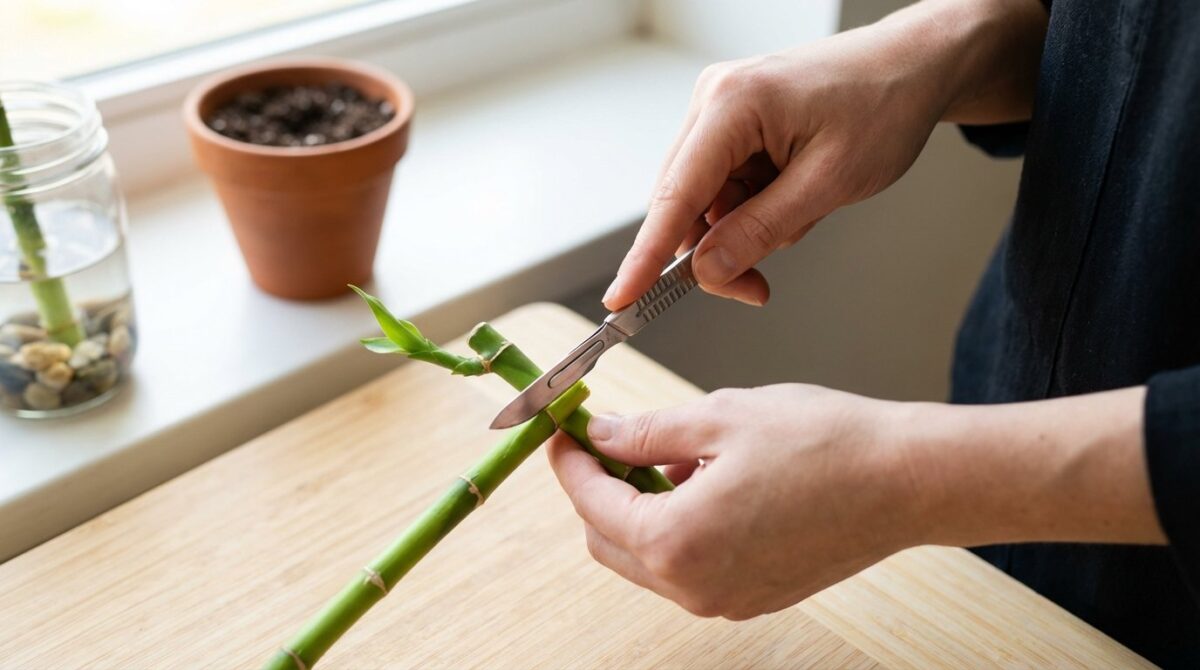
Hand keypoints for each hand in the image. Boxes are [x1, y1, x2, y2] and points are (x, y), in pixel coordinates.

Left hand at [547, 384, 1163, 619]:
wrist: (907, 482)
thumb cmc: (826, 444)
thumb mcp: (719, 417)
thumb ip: (645, 431)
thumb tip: (600, 434)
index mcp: (677, 542)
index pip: (591, 504)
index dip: (570, 462)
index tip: (566, 430)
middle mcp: (694, 587)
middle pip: (609, 540)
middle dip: (598, 488)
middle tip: (609, 438)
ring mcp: (725, 601)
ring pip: (647, 558)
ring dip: (639, 508)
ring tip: (670, 453)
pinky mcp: (752, 598)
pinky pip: (689, 567)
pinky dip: (677, 527)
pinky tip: (703, 481)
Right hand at [602, 0, 1047, 309]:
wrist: (915, 65)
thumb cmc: (883, 106)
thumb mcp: (829, 183)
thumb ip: (761, 230)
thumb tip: (707, 270)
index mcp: (732, 104)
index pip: (675, 196)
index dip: (646, 258)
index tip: (622, 301)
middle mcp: (713, 101)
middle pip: (683, 205)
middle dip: (717, 252)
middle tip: (758, 289)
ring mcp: (719, 110)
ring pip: (703, 203)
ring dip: (742, 229)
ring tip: (802, 214)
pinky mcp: (732, 124)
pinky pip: (723, 188)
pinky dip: (752, 210)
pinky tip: (792, 198)